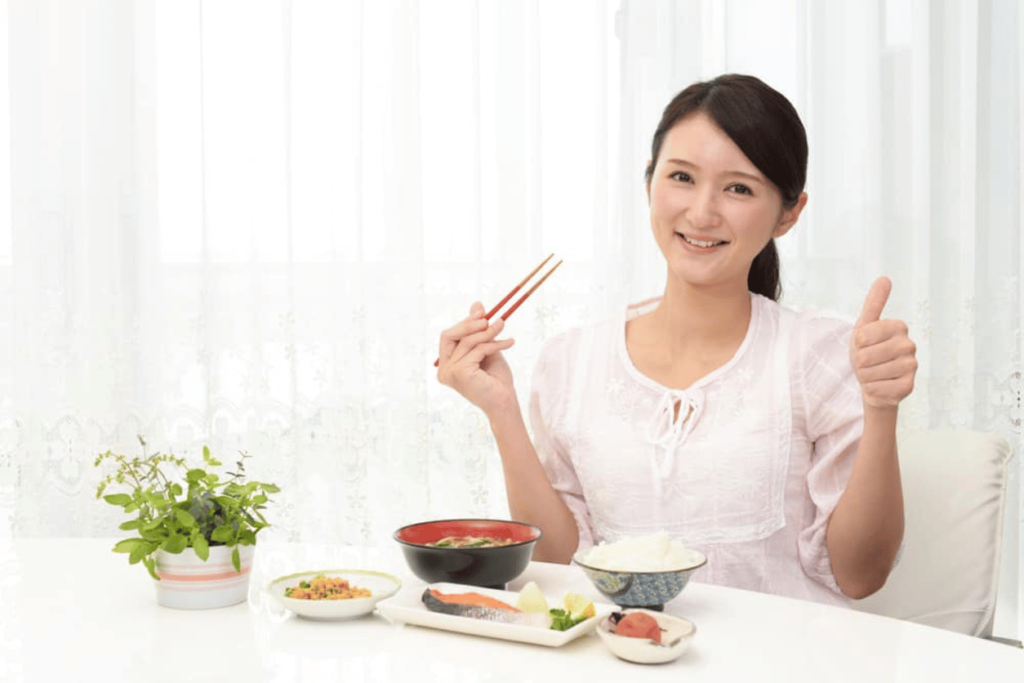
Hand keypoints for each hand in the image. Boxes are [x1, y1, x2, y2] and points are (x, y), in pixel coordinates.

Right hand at [436, 302, 517, 415]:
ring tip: (503, 325)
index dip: (463, 322)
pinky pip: (478, 350)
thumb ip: (478, 329)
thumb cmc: (496, 379)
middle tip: (488, 317)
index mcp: (446, 365)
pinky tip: (509, 343)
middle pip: (449, 335)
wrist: (505, 402)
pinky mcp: (461, 373)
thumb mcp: (486, 348)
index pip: (448, 336)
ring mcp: (450, 372)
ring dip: (488, 332)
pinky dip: (494, 343)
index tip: (482, 312)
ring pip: (468, 341)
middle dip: (469, 323)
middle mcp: (443, 370)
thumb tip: (476, 304)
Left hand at [850, 277, 917, 408]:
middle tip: (867, 363)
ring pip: (869, 374)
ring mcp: (911, 367)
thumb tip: (884, 278)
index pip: (862, 336)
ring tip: (873, 373)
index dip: (856, 344)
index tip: (864, 345)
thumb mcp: (865, 326)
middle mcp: (909, 345)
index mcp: (899, 327)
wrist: (873, 381)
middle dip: (859, 363)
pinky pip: (876, 389)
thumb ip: (874, 303)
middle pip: (865, 357)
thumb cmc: (868, 351)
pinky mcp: (908, 387)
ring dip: (864, 377)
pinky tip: (879, 386)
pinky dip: (871, 390)